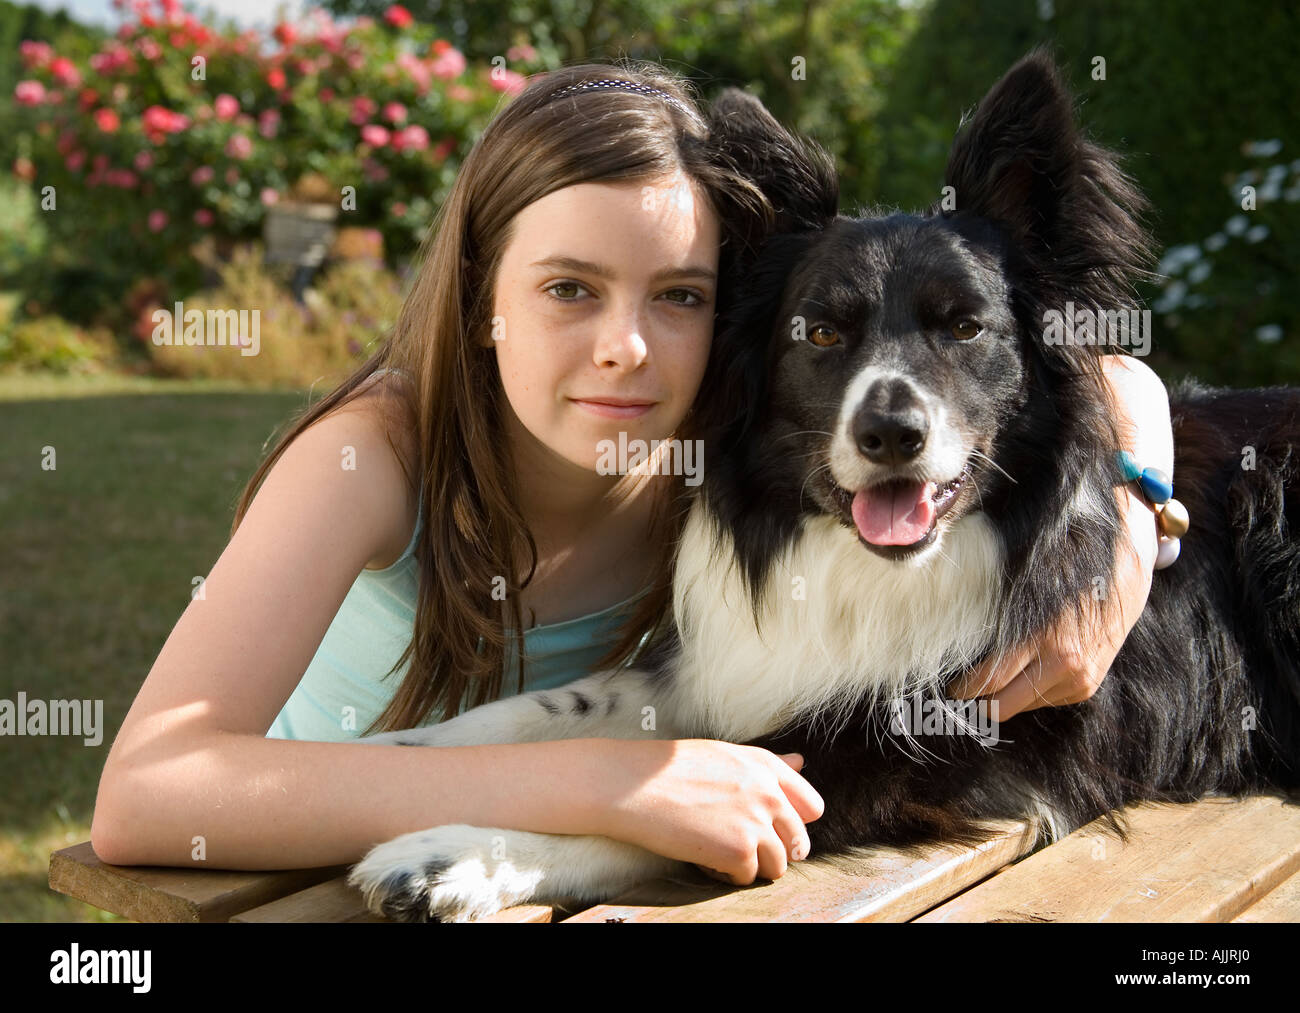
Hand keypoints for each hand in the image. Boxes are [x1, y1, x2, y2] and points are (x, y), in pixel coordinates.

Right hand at [597, 738, 823, 885]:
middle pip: (798, 841)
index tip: (772, 831)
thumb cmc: (668, 769)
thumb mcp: (725, 755)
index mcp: (765, 766)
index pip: (811, 805)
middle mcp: (768, 793)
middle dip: (774, 851)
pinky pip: (747, 878)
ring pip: (777, 865)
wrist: (630, 785)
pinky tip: (703, 858)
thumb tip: (801, 760)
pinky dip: (726, 875)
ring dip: (749, 866)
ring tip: (716, 851)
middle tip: (738, 847)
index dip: (794, 824)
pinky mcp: (739, 851)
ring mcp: (756, 822)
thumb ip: (767, 764)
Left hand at [949, 355, 1170, 717]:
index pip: (986, 681)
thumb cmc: (1066, 555)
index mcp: (1043, 636)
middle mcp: (1063, 664)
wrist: (1129, 559)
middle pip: (997, 704)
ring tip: (974, 680)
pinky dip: (1023, 691)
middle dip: (970, 698)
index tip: (937, 680)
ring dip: (995, 698)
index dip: (958, 686)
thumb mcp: (1025, 568)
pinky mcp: (1086, 684)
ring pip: (1016, 707)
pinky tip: (1012, 672)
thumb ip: (987, 590)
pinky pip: (1041, 700)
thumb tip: (936, 601)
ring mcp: (1078, 678)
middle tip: (947, 687)